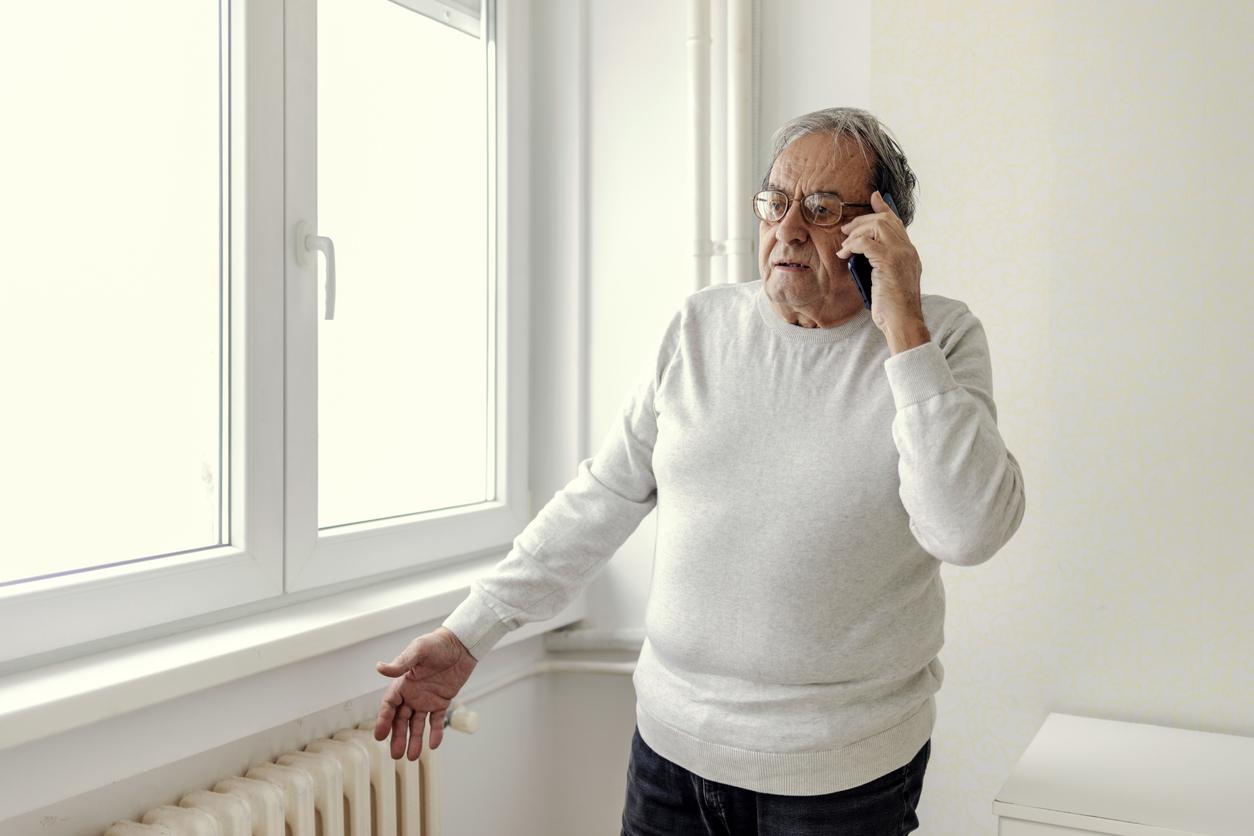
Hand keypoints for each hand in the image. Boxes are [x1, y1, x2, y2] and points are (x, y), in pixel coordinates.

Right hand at [373, 626, 477, 760]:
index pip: (389, 705)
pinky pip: (437, 721)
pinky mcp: (442, 701)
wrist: (461, 644)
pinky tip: (433, 745)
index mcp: (403, 682)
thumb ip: (401, 663)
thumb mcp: (418, 650)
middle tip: (396, 754)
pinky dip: (435, 733)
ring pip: (417, 724)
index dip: (383, 720)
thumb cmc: (437, 643)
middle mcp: (412, 693)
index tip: (380, 735)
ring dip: (414, 740)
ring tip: (412, 757)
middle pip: (401, 720)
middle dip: (398, 737)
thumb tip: (380, 668)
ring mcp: (427, 699)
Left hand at [836, 191, 926, 344]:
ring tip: (844, 246)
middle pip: (885, 220)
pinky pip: (866, 242)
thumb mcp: (889, 282)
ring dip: (856, 233)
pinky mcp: (889, 261)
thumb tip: (862, 257)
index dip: (884, 208)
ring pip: (876, 226)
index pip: (897, 223)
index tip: (874, 197)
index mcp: (910, 253)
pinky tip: (844, 254)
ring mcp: (900, 254)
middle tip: (845, 230)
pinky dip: (852, 245)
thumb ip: (882, 266)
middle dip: (862, 221)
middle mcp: (908, 250)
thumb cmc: (893, 309)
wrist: (903, 322)